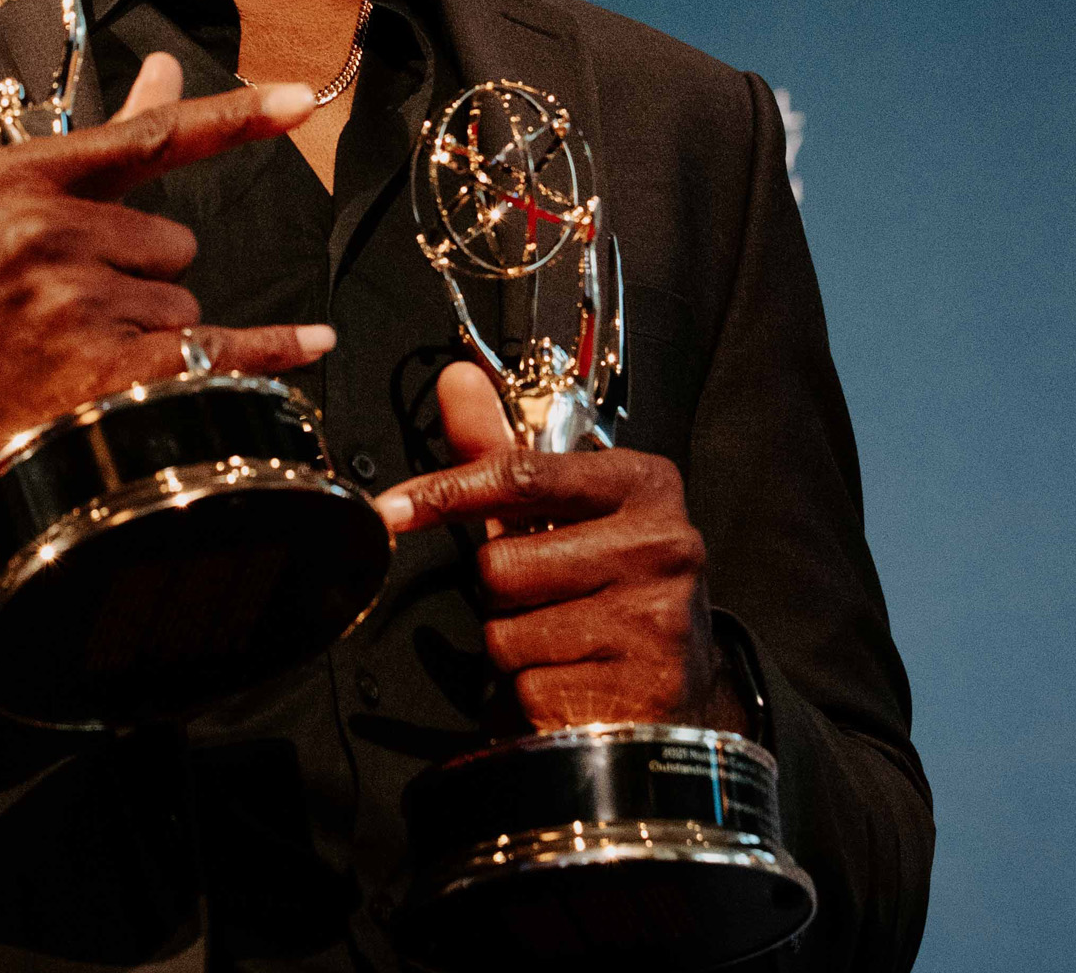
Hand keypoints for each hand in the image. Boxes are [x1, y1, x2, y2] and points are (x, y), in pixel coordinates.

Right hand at [0, 54, 330, 533]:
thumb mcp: (1, 212)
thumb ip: (97, 145)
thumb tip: (163, 71)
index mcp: (19, 182)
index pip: (149, 139)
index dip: (232, 118)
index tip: (297, 100)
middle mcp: (46, 236)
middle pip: (174, 242)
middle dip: (142, 278)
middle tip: (74, 311)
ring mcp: (74, 306)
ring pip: (182, 303)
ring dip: (150, 332)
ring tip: (77, 354)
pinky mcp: (104, 374)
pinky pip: (216, 352)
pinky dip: (267, 351)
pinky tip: (310, 344)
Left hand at [374, 363, 746, 733]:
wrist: (681, 686)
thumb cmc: (610, 584)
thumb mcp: (562, 512)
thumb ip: (500, 451)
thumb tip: (455, 378)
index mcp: (642, 486)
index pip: (522, 475)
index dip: (447, 493)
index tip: (394, 508)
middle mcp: (661, 547)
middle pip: (501, 566)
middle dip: (500, 591)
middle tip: (543, 597)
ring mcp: (656, 622)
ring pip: (506, 636)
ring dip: (514, 648)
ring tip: (563, 641)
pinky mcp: (641, 691)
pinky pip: (528, 691)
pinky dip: (533, 697)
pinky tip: (574, 681)